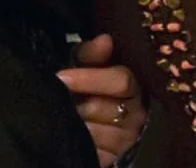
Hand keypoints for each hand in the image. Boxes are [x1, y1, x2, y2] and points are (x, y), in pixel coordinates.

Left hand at [58, 33, 146, 166]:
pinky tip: (69, 130)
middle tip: (60, 97)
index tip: (62, 76)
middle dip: (77, 101)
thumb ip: (93, 53)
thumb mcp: (90, 64)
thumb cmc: (90, 84)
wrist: (92, 119)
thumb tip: (104, 39)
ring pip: (93, 132)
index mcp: (134, 86)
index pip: (121, 80)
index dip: (89, 77)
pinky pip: (91, 152)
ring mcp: (124, 140)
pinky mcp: (111, 158)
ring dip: (73, 121)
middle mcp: (135, 115)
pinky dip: (75, 141)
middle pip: (102, 107)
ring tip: (64, 113)